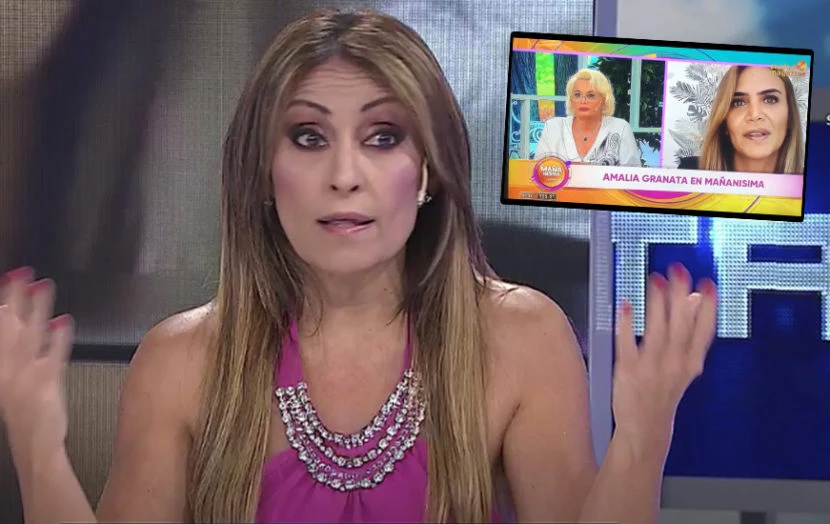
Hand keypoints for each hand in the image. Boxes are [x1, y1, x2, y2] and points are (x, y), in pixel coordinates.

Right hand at [0, 267, 73, 464]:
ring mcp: (27, 376)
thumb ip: (27, 350)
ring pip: (30, 335)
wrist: (35, 444)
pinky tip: (63, 321)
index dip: (3, 303)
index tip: (8, 280)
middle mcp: (9, 369)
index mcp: (0, 367)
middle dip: (15, 298)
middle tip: (21, 273)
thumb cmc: (29, 413)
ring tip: (42, 286)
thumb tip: (36, 321)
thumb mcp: (15, 380)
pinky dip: (58, 338)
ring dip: (36, 309)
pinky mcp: (47, 384)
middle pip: (10, 327)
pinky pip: (53, 356)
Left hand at [612, 263, 717, 453]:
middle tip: (679, 271)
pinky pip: (627, 344)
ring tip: (656, 281)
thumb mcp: (685, 364)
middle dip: (681, 298)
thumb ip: (691, 333)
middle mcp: (674, 365)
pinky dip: (627, 325)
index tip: (707, 284)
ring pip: (656, 332)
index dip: (708, 308)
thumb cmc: (664, 392)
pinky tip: (626, 305)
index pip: (704, 332)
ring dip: (656, 305)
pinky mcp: (627, 372)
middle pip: (680, 327)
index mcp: (691, 363)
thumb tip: (696, 299)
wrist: (646, 429)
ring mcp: (650, 368)